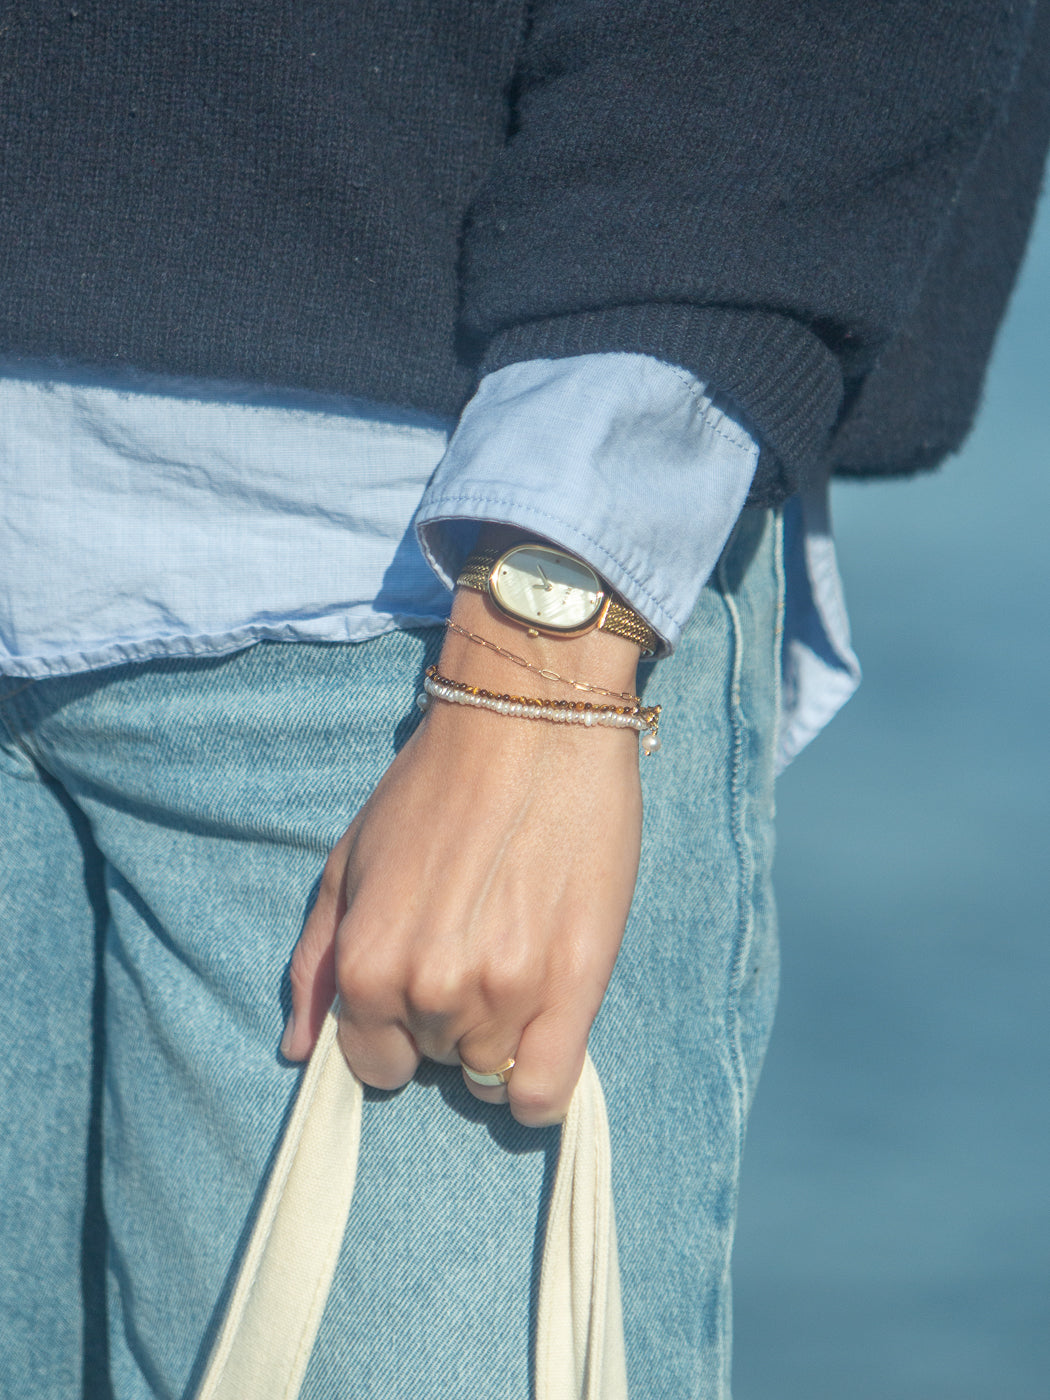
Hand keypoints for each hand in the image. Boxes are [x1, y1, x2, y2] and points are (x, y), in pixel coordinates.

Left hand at [281, 588, 643, 1126]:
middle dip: (451, 1019)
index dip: (398, 1031)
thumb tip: (296, 1047)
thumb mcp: (348, 862)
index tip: (424, 983)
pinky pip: (544, 1096)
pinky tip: (546, 1027)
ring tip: (517, 955)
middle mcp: (430, 990)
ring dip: (502, 1031)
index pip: (373, 1066)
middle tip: (478, 943)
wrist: (531, 726)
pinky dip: (540, 1081)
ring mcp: (505, 994)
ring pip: (493, 1072)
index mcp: (368, 964)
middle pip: (440, 1063)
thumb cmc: (436, 787)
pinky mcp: (576, 988)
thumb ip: (315, 962)